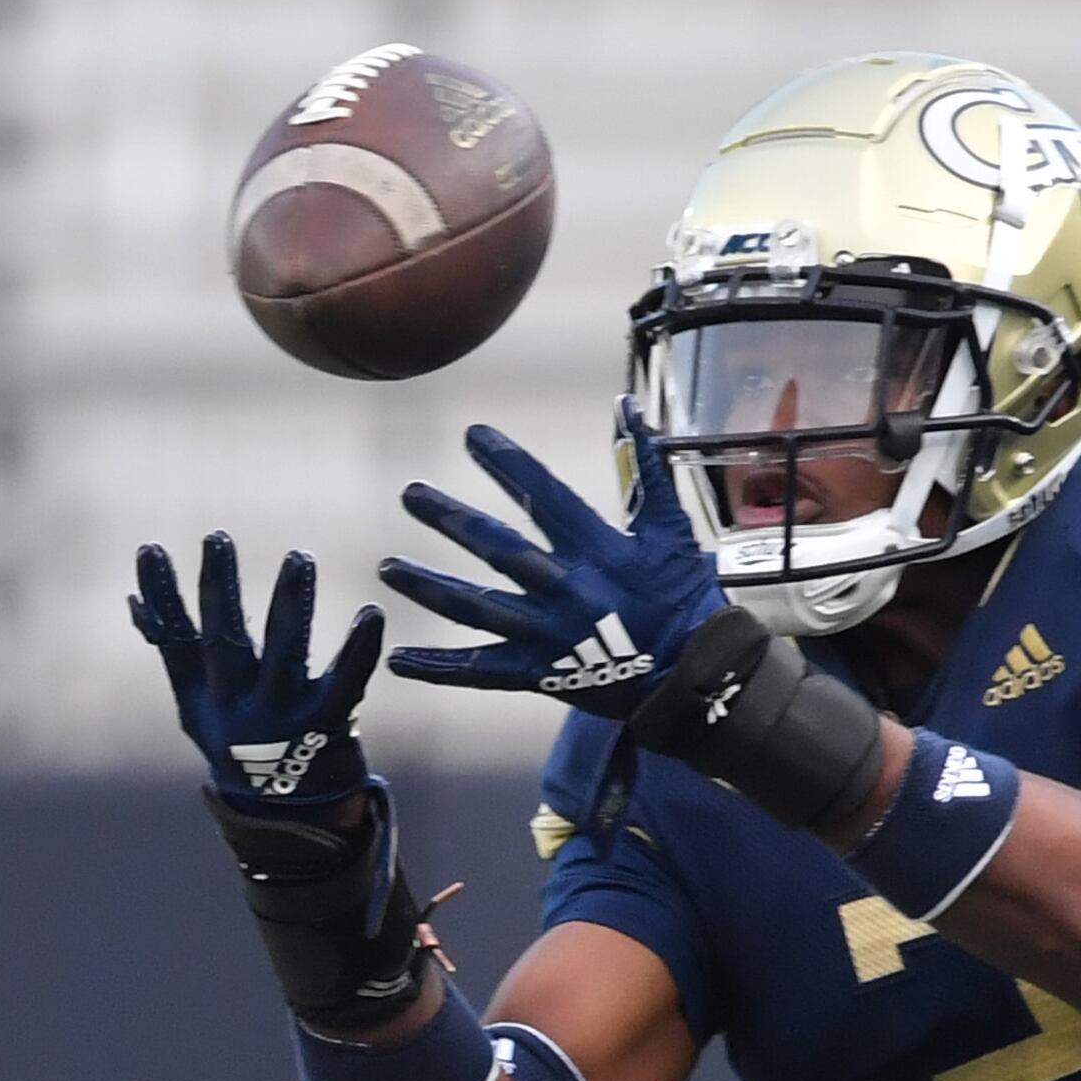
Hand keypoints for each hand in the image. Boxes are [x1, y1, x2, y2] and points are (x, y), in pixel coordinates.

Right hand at [127, 531, 384, 807]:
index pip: (176, 641)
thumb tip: (134, 600)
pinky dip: (359, 648)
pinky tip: (369, 613)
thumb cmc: (243, 746)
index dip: (161, 597)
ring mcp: (283, 718)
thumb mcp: (199, 708)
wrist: (290, 819)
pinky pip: (346, 681)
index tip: (150, 549)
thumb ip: (174, 652)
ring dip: (289, 603)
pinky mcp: (328, 725)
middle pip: (224, 640)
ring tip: (298, 558)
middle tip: (217, 538)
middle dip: (220, 588)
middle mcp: (237, 709)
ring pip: (284, 653)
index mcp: (203, 701)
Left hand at [378, 401, 727, 719]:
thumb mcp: (670, 529)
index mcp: (596, 551)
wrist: (694, 674)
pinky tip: (397, 660)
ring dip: (428, 586)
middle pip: (498, 549)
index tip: (473, 436)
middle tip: (410, 494)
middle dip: (451, 520)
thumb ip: (645, 467)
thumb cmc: (683, 598)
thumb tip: (627, 405)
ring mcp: (547, 635)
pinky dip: (437, 667)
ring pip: (475, 608)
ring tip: (387, 567)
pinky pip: (479, 672)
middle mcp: (565, 590)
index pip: (543, 498)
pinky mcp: (538, 674)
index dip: (508, 464)